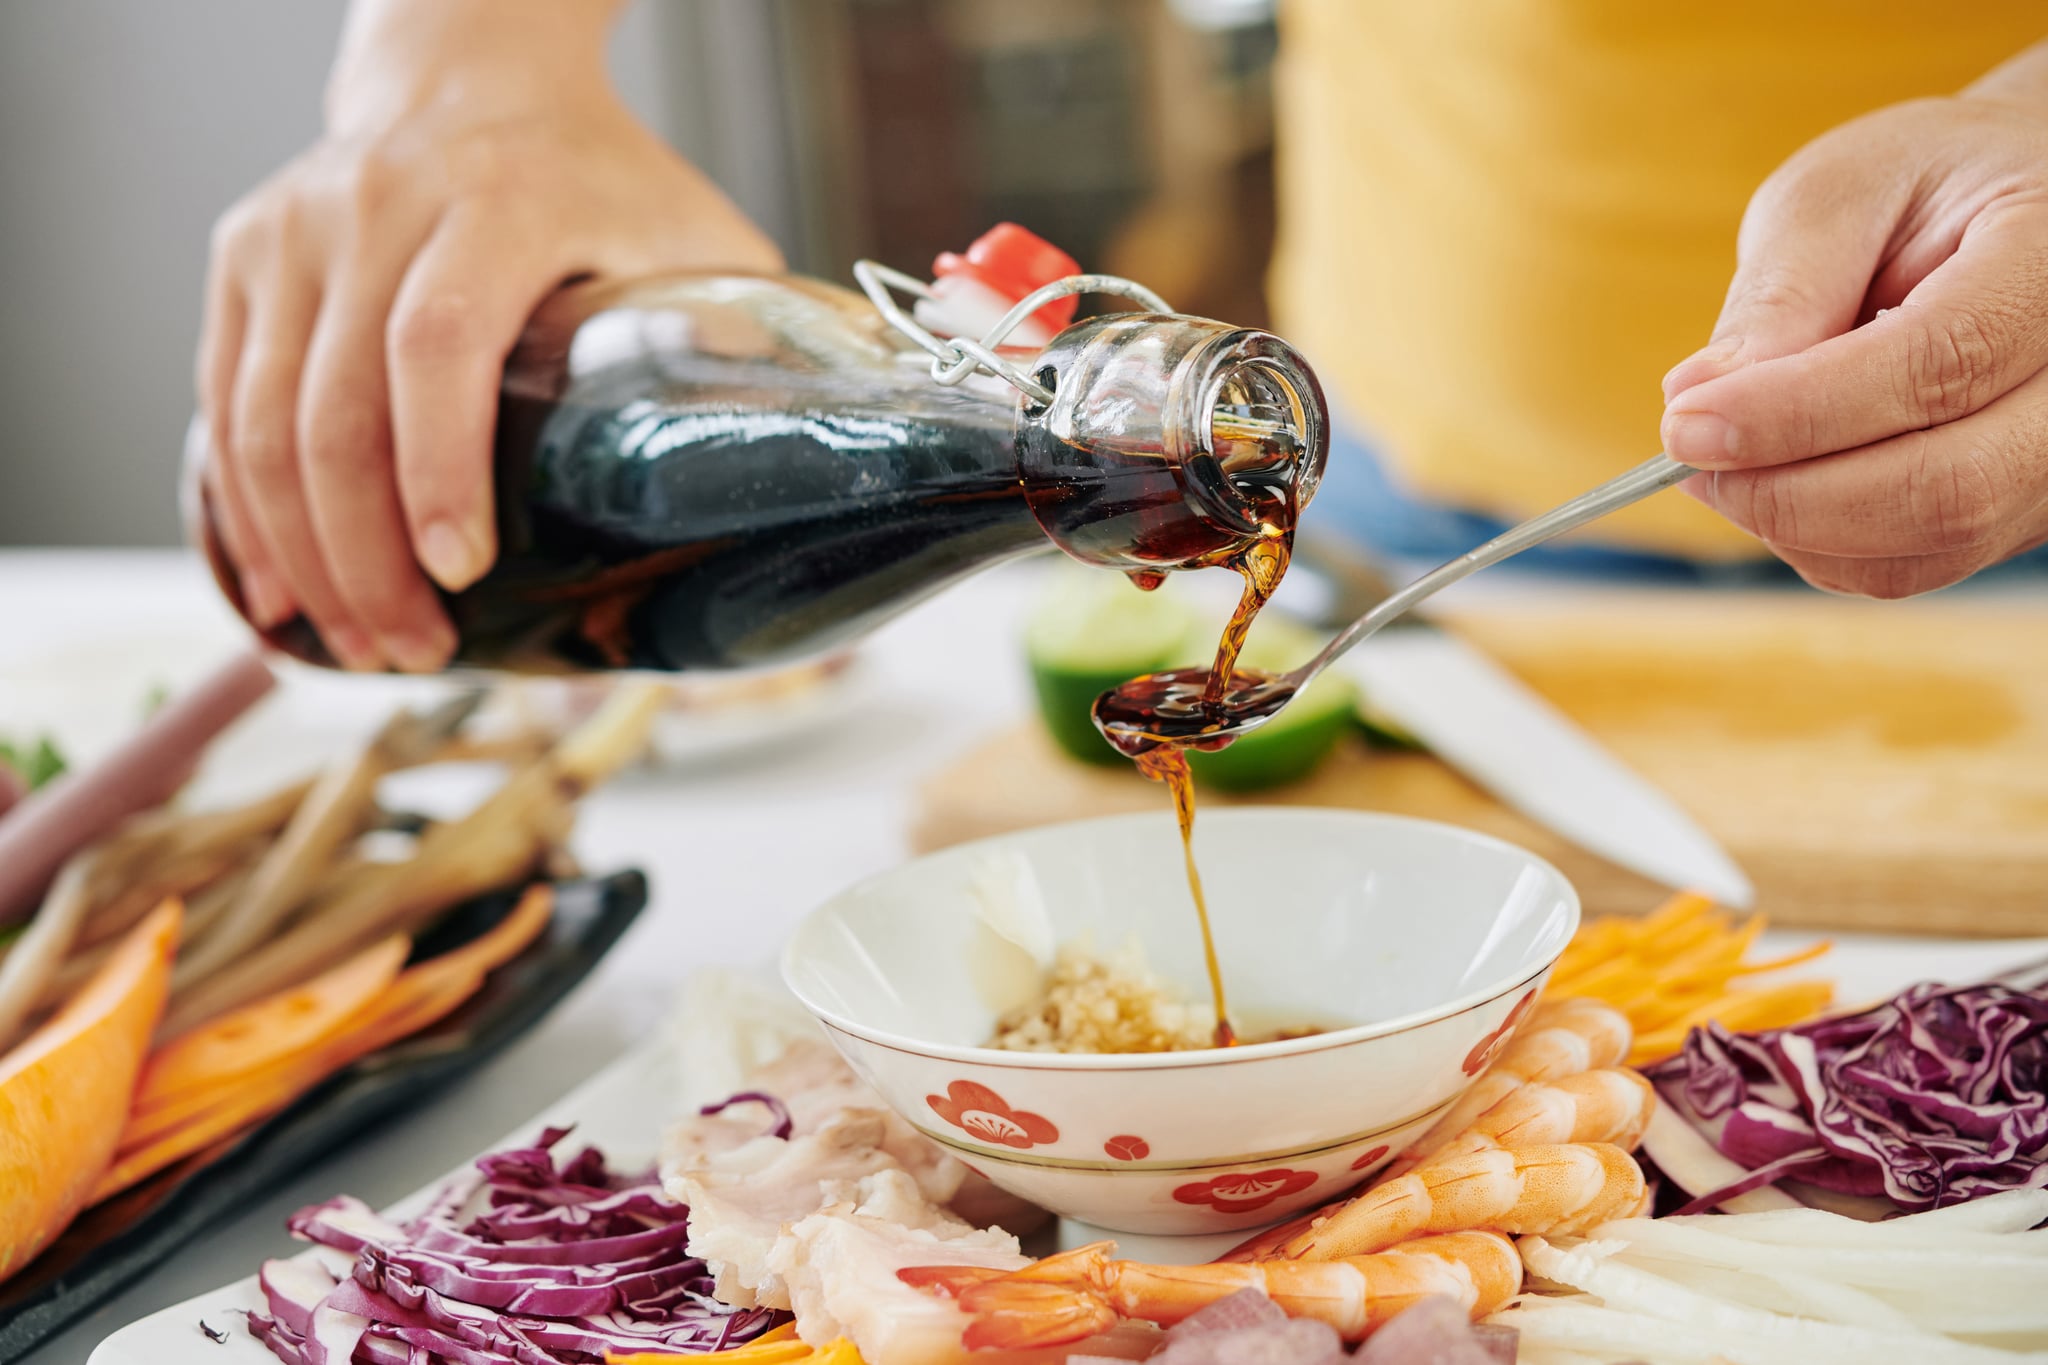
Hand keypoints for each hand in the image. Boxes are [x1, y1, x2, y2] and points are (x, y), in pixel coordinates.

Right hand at [199, 1, 780, 669]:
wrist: (478, 78)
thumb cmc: (600, 180)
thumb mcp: (690, 239)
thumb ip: (733, 340)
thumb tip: (798, 482)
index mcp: (498, 201)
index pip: (438, 345)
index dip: (439, 471)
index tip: (460, 574)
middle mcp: (376, 206)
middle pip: (336, 407)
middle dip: (366, 555)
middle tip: (414, 652)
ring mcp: (295, 231)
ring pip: (261, 418)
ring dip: (302, 553)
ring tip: (355, 644)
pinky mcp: (245, 259)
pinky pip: (222, 402)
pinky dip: (241, 508)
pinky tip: (278, 589)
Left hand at [1660, 51, 2047, 598]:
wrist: (2007, 211)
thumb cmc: (1920, 189)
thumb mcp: (1841, 192)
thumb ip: (1783, 292)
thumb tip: (1699, 399)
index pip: (1937, 366)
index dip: (1797, 414)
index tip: (1683, 428)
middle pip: (1950, 487)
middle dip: (1790, 495)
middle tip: (1689, 461)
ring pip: (1931, 543)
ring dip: (1796, 524)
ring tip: (1727, 460)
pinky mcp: (2023, 507)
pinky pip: (1916, 563)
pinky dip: (1822, 543)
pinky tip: (1778, 480)